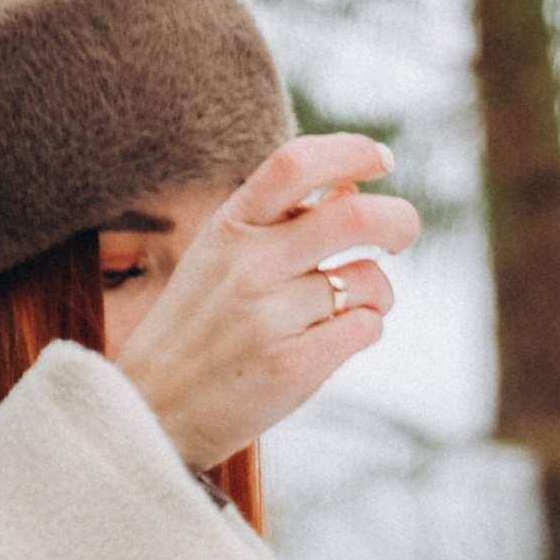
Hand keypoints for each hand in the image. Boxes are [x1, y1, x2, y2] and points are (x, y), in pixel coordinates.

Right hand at [114, 134, 420, 471]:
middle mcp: (250, 263)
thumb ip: (278, 223)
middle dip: (398, 220)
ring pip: (370, 282)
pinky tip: (335, 340)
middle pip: (354, 217)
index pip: (294, 164)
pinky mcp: (294, 365)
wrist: (156, 407)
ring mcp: (271, 315)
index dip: (350, 153)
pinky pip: (366, 328)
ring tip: (351, 308)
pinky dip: (366, 330)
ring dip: (379, 294)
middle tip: (404, 232)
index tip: (383, 160)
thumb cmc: (200, 327)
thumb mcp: (220, 257)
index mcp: (229, 226)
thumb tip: (354, 187)